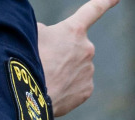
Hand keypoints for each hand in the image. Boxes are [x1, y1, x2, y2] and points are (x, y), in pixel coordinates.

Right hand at [37, 0, 120, 118]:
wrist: (33, 95)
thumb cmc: (29, 59)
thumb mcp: (33, 33)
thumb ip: (47, 30)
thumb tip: (51, 38)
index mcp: (74, 30)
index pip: (93, 10)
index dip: (105, 2)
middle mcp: (87, 48)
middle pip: (75, 46)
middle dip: (62, 51)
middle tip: (46, 59)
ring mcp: (89, 70)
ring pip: (75, 65)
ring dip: (63, 68)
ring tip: (48, 74)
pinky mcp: (88, 89)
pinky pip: (78, 82)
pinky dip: (67, 83)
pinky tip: (56, 86)